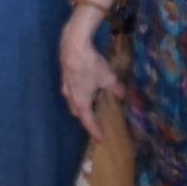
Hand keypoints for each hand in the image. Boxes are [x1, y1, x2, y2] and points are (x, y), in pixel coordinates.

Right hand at [59, 6, 120, 132]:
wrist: (73, 45)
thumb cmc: (91, 65)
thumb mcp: (108, 78)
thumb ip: (115, 89)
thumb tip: (122, 95)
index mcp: (81, 102)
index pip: (88, 122)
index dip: (95, 132)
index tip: (101, 140)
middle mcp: (70, 97)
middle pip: (77, 112)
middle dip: (86, 117)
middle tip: (96, 119)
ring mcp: (65, 86)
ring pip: (72, 101)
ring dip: (81, 104)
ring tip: (92, 100)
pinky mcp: (64, 75)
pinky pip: (71, 89)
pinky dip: (78, 92)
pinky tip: (86, 84)